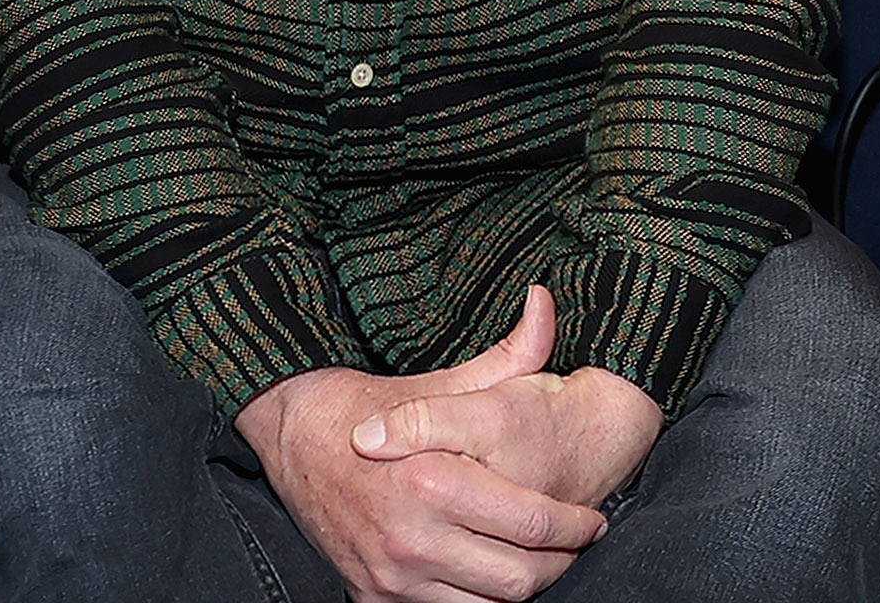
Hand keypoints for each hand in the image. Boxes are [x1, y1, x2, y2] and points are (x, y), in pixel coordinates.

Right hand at [235, 291, 611, 602]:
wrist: (289, 433)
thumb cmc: (368, 406)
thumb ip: (504, 358)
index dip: (575, 527)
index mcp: (433, 482)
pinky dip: (471, 599)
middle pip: (519, 579)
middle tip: (570, 545)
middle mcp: (410, 537)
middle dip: (558, 564)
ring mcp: (390, 575)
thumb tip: (547, 305)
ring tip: (530, 559)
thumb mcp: (437, 384)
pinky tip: (481, 572)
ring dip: (517, 586)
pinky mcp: (372, 595)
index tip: (591, 520)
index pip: (533, 525)